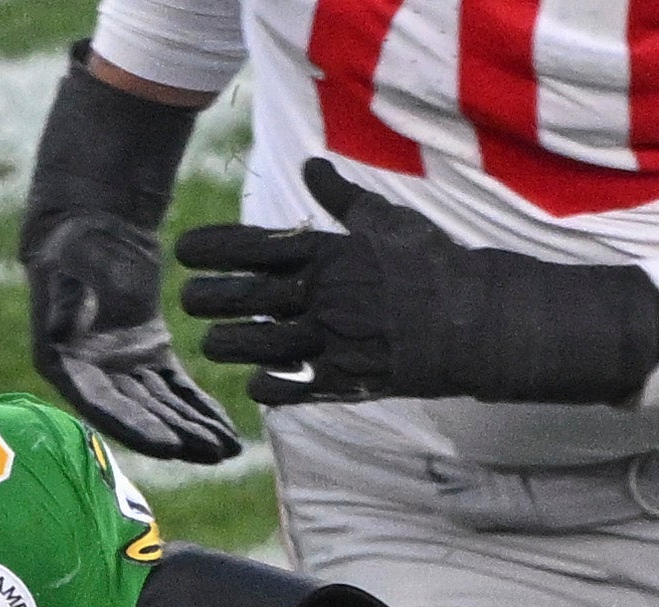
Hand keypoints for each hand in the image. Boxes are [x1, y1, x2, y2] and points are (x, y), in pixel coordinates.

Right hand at [27, 217, 241, 465]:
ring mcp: (124, 370)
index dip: (139, 429)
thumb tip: (57, 331)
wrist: (93, 225)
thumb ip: (63, 303)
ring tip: (229, 450)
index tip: (171, 446)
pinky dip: (201, 406)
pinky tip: (225, 428)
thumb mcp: (63, 270)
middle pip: (141, 415)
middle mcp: (94, 379)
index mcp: (66, 368)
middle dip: (179, 437)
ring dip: (195, 429)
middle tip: (214, 454)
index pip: (106, 408)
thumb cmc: (70, 246)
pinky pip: (178, 386)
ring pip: (164, 407)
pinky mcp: (150, 355)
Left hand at [180, 160, 658, 408]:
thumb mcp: (387, 220)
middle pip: (242, 298)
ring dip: (227, 343)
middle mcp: (322, 296)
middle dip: (206, 298)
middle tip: (188, 299)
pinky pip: (288, 388)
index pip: (252, 248)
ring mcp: (330, 341)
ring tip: (212, 340)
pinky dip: (267, 386)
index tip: (184, 251)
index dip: (211, 249)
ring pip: (255, 345)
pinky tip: (256, 380)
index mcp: (328, 254)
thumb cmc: (431, 264)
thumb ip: (342, 196)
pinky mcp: (343, 380)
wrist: (474, 320)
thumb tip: (312, 165)